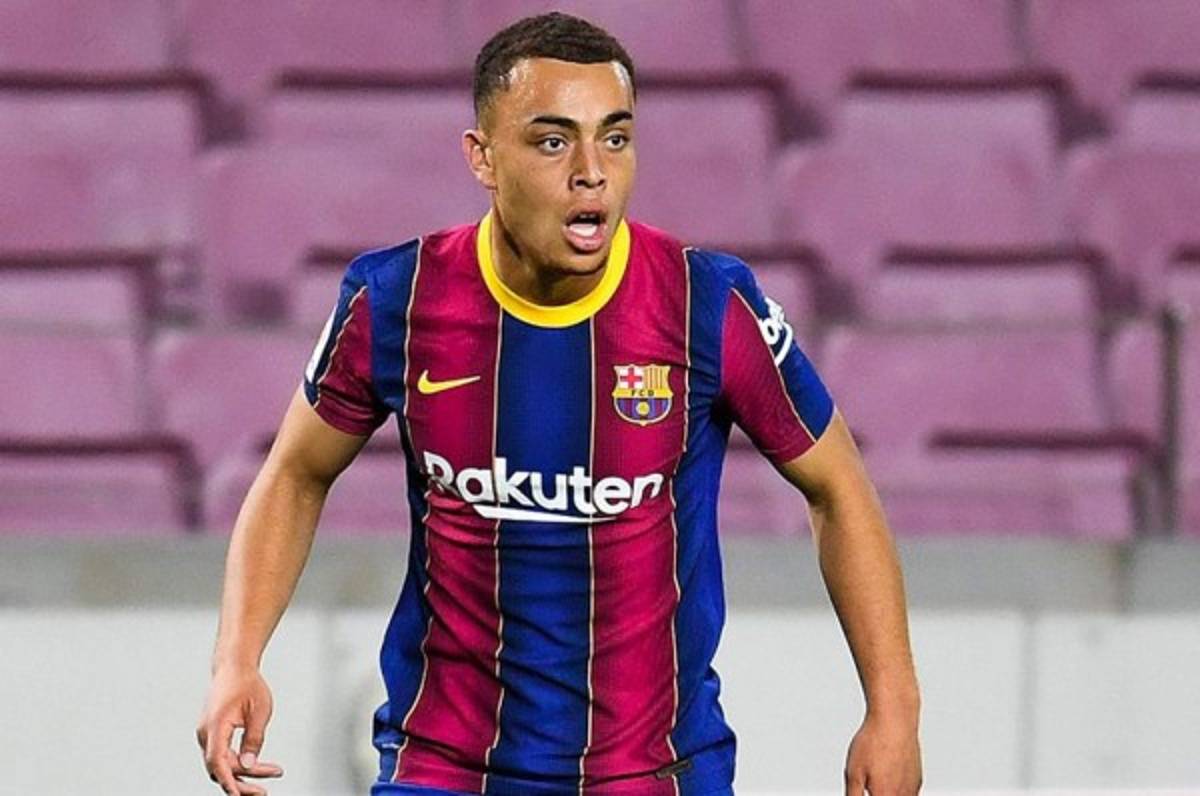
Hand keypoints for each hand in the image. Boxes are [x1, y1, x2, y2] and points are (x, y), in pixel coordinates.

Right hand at [196, 665, 284, 793]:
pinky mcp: (213, 735)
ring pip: (222, 764)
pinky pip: (223, 756)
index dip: (227, 781)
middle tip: (265, 791)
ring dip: (243, 773)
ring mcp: (207, 735)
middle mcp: (206, 733)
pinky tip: (258, 766)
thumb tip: (249, 765)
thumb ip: (254, 739)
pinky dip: (238, 764)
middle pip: (220, 768)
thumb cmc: (247, 684)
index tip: (238, 795)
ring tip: (272, 772)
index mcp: (215, 726)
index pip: (217, 761)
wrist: (233, 667)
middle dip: (242, 782)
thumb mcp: (259, 710)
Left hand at [844, 710, 921, 794]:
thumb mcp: (853, 772)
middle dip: (877, 794)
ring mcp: (912, 788)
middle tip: (870, 786)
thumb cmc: (873, 742)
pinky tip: (888, 781)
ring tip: (878, 782)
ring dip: (888, 794)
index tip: (865, 793)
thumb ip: (853, 795)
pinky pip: (909, 794)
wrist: (895, 719)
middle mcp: (902, 795)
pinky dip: (899, 792)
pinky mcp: (917, 779)